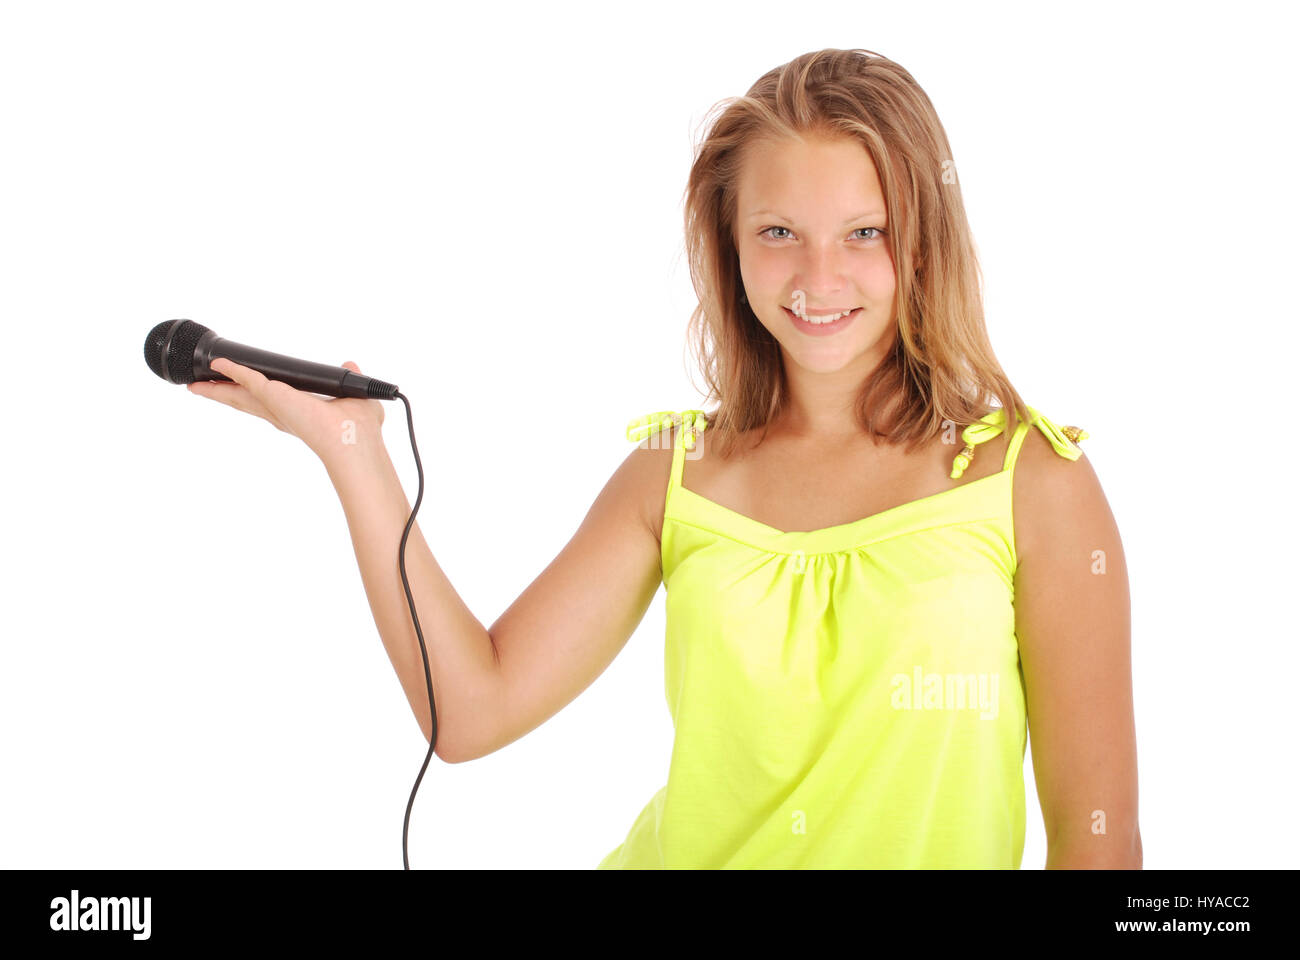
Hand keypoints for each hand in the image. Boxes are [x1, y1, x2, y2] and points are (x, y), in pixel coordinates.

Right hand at [188, 357, 385, 461]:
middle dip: (224, 394)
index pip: (271, 402)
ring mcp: (274, 406)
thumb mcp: (353, 397)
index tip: (240, 388)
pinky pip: (247, 378)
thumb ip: (350, 379)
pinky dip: (232, 369)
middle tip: (204, 388)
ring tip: (196, 385)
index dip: (254, 394)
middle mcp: (283, 412)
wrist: (352, 438)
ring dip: (217, 388)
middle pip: (245, 401)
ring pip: (238, 395)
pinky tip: (217, 364)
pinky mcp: (272, 396)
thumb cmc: (359, 428)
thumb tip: (351, 365)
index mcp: (299, 413)